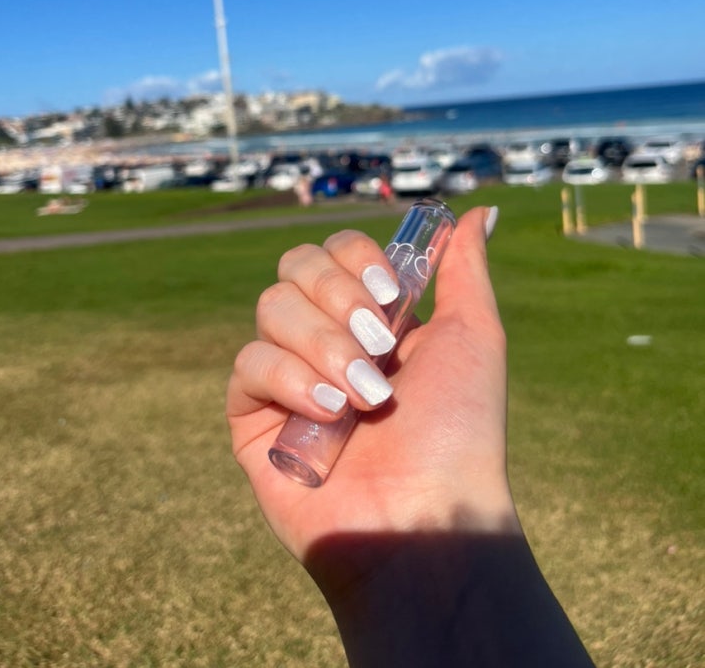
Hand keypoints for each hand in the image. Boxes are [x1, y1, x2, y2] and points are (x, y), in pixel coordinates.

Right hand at [227, 206, 518, 561]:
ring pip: (271, 308)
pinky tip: (329, 415)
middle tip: (380, 347)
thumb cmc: (460, 430)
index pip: (337, 250)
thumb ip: (464, 269)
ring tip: (363, 397)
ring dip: (324, 346)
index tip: (392, 293)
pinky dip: (290, 380)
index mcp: (372, 317)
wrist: (427, 516)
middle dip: (338, 297)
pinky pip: (249, 364)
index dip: (356, 257)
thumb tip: (478, 211)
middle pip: (295, 266)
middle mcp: (326, 339)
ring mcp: (288, 377)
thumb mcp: (474, 337)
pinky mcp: (253, 417)